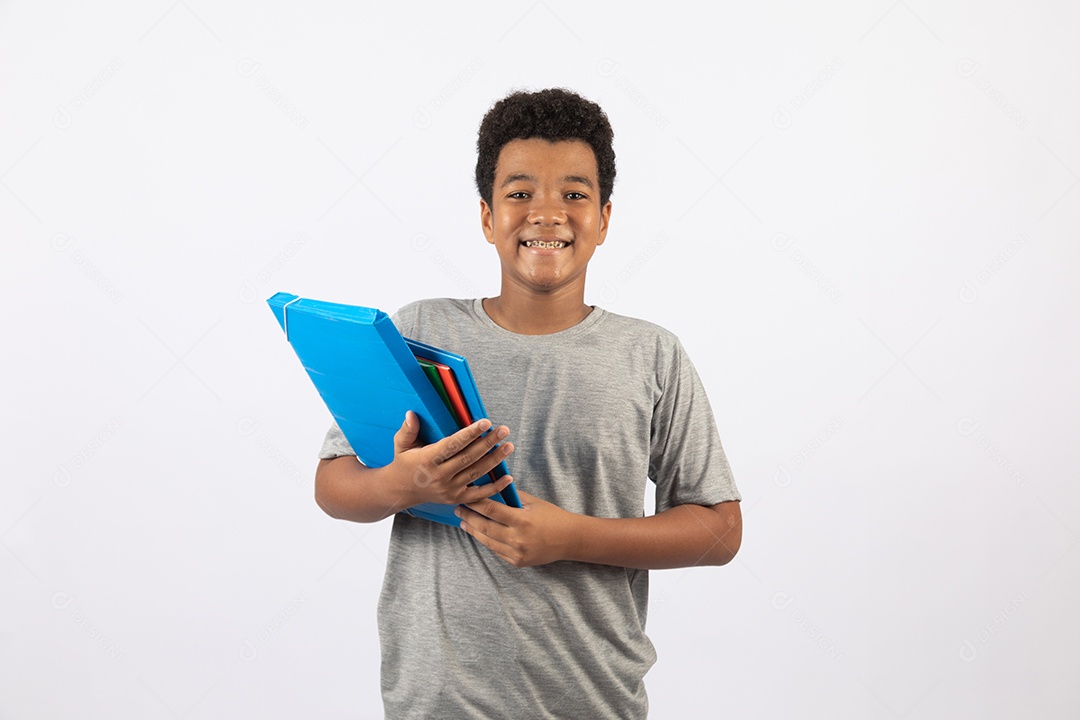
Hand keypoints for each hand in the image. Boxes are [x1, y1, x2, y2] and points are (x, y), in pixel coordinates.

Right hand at [387, 411, 514, 507]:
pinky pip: (479, 494)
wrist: (400, 491)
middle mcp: (440, 476)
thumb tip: (411, 414)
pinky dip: (495, 487)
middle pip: (469, 458)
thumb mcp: (401, 445)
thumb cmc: (404, 462)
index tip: (485, 423)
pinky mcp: (456, 498)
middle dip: (488, 443)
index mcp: (427, 460)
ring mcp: (449, 489)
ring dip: (495, 460)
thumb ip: (407, 429)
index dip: (470, 434)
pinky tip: (508, 477)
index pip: (452, 445)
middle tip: (504, 430)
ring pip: (476, 473)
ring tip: (509, 446)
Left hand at [456, 490, 579, 567]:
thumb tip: (491, 486)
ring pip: (488, 541)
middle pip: (485, 527)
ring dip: (474, 531)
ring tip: (464, 522)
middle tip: (458, 509)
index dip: (475, 503)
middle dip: (469, 517)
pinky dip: (487, 541)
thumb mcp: (533, 502)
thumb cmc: (552, 516)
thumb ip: (512, 496)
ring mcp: (517, 553)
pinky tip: (480, 533)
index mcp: (522, 520)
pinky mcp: (517, 562)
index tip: (465, 496)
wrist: (569, 539)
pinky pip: (496, 551)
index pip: (491, 510)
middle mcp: (518, 539)